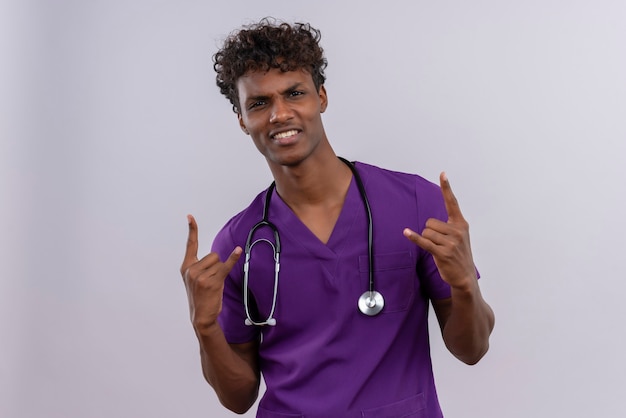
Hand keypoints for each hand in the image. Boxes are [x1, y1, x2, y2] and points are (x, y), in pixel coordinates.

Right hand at [180, 214, 241, 330]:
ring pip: (219, 262)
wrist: (201, 317)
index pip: (190, 244)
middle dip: (216, 266)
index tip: (190, 216)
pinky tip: (238, 251)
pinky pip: (226, 266)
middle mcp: (192, 270)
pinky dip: (233, 259)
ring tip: (214, 285)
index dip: (192, 230)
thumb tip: (217, 256)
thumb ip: (200, 266)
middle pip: (213, 254)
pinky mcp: (213, 281)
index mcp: (186, 267)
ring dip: (221, 272)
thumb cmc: (201, 296)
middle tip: (211, 281)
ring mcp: (201, 276)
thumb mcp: (194, 280)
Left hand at [403, 173, 475, 289]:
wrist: (465, 277)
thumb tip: (430, 223)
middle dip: (429, 232)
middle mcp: (457, 231)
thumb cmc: (459, 255)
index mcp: (461, 224)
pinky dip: (414, 237)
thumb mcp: (459, 237)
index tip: (442, 174)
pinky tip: (406, 233)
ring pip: (426, 232)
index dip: (446, 188)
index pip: (452, 202)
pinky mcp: (442, 253)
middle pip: (430, 222)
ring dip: (427, 240)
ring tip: (438, 250)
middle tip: (439, 243)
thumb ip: (449, 226)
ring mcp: (451, 242)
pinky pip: (424, 241)